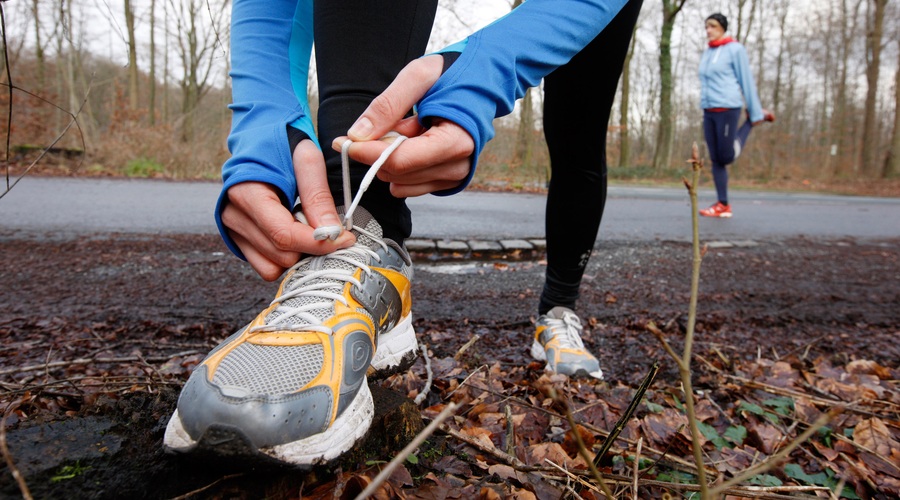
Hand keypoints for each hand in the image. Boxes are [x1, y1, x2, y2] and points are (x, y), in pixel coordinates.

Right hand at [221, 139, 354, 280]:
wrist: (259, 137)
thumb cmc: (281, 142)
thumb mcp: (306, 159)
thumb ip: (318, 196)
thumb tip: (332, 232)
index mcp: (246, 192)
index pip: (284, 234)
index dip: (318, 243)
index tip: (345, 239)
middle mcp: (233, 215)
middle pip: (281, 254)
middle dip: (311, 247)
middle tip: (327, 228)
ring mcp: (232, 230)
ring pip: (274, 266)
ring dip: (298, 254)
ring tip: (306, 227)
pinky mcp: (238, 240)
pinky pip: (265, 266)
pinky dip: (284, 259)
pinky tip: (295, 236)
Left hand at [332, 55, 473, 197]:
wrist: (482, 82)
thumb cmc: (453, 74)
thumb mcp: (418, 76)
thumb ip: (387, 104)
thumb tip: (357, 134)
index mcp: (457, 140)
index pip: (402, 160)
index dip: (368, 153)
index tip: (344, 141)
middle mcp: (459, 165)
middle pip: (397, 174)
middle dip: (378, 151)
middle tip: (384, 123)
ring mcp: (454, 177)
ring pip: (399, 183)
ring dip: (390, 158)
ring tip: (407, 129)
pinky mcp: (447, 183)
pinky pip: (408, 186)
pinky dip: (400, 167)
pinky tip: (412, 143)